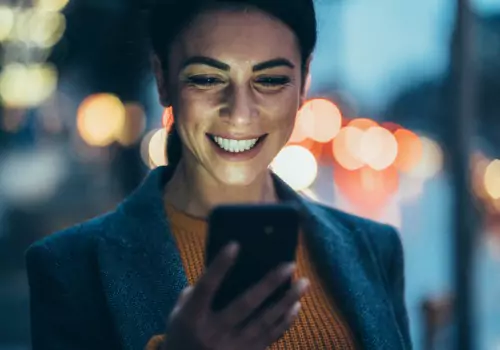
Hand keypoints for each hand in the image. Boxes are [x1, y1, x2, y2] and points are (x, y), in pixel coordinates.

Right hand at [162, 242, 308, 349]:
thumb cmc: (183, 334)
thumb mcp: (178, 314)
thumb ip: (196, 293)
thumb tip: (225, 269)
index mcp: (191, 318)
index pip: (206, 287)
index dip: (219, 266)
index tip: (235, 244)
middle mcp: (213, 333)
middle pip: (245, 304)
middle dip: (269, 284)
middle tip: (290, 264)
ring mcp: (232, 347)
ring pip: (265, 321)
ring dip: (286, 301)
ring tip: (303, 283)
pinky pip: (270, 337)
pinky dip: (285, 322)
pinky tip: (296, 306)